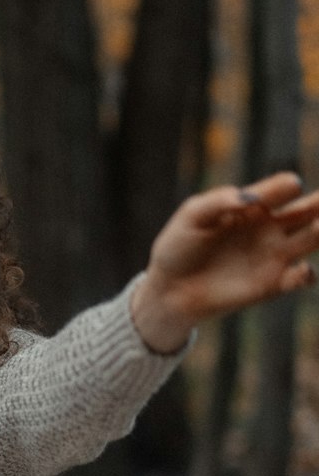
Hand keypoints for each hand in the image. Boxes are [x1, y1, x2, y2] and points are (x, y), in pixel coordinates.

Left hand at [130, 172, 318, 353]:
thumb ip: (219, 201)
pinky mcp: (272, 283)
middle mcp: (270, 226)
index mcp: (253, 205)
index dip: (287, 186)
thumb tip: (251, 198)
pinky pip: (301, 277)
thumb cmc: (178, 247)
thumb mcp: (192, 216)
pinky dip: (307, 274)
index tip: (291, 186)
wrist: (170, 289)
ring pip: (312, 238)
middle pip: (307, 209)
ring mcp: (274, 254)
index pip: (281, 188)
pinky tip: (303, 270)